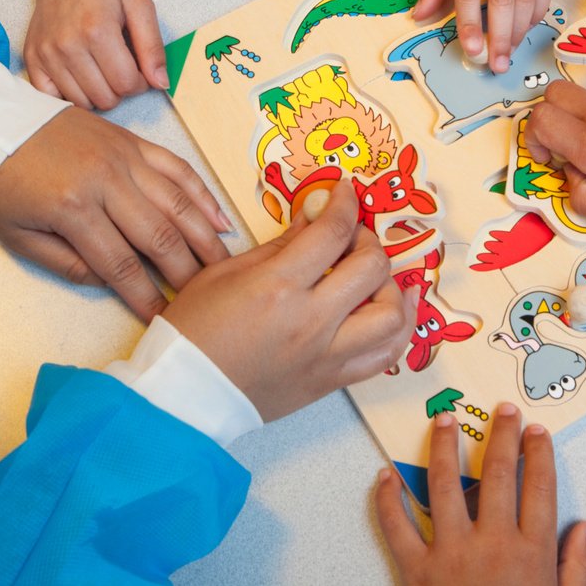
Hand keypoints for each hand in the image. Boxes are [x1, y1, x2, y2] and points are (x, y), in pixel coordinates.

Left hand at [0, 107, 232, 320]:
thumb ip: (66, 264)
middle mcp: (106, 180)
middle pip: (159, 235)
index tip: (163, 320)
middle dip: (185, 272)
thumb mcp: (16, 235)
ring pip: (178, 202)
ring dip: (204, 237)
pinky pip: (177, 167)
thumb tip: (112, 281)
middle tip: (204, 297)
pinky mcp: (132, 140)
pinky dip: (202, 194)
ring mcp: (124, 156)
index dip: (145, 297)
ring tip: (223, 265)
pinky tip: (219, 219)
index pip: (121, 265)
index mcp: (73, 209)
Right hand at [7, 0, 167, 109]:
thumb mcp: (139, 4)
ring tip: (101, 69)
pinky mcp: (32, 59)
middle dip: (120, 89)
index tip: (139, 68)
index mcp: (98, 31)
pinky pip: (53, 98)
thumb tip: (160, 83)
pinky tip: (80, 76)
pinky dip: (70, 95)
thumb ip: (153, 46)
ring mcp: (47, 54)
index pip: (127, 84)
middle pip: (105, 98)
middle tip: (120, 66)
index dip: (141, 82)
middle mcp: (68, 46)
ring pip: (82, 103)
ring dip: (97, 93)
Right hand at [163, 184, 415, 420]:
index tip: (344, 191)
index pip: (333, 232)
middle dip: (368, 239)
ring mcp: (325, 355)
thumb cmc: (195, 330)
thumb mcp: (226, 272)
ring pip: (391, 316)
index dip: (344, 203)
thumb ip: (280, 244)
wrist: (185, 394)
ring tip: (376, 275)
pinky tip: (399, 308)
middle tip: (352, 235)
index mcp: (278, 286)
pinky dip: (400, 329)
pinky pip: (384, 356)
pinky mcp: (330, 380)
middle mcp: (310, 321)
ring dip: (392, 286)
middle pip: (371, 267)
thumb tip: (315, 218)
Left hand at [375, 403, 585, 585]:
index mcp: (531, 553)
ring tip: (446, 420)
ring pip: (446, 485)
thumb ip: (577, 569)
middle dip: (503, 436)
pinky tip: (386, 475)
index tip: (537, 431)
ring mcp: (451, 556)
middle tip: (503, 410)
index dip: (539, 454)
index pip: (539, 488)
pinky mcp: (416, 573)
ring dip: (446, 447)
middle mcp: (493, 545)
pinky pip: (397, 527)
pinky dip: (387, 499)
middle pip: (499, 475)